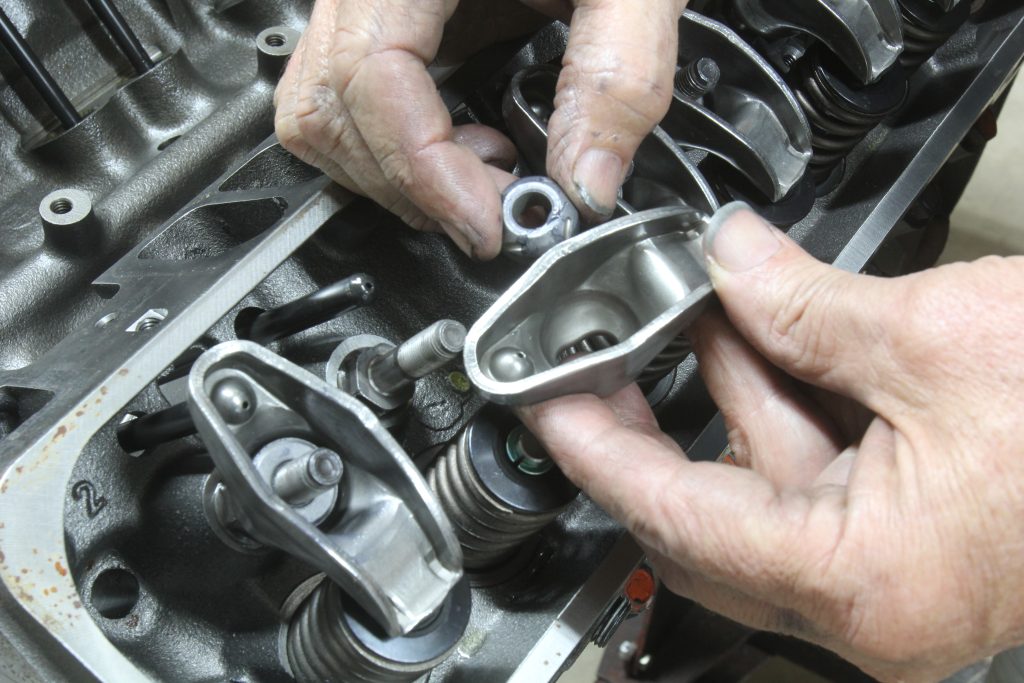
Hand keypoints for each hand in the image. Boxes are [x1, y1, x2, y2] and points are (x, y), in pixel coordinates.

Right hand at [274, 0, 686, 258]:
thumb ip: (619, 75)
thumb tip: (586, 184)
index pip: (368, 75)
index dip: (422, 169)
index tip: (487, 223)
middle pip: (327, 107)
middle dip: (411, 186)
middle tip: (494, 211)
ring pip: (319, 112)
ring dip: (394, 176)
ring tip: (482, 177)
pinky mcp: (382, 16)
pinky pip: (344, 98)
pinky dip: (393, 149)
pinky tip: (465, 146)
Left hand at [520, 205, 1023, 681]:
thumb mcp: (937, 338)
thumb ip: (805, 305)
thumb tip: (728, 262)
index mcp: (868, 582)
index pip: (678, 518)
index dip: (599, 452)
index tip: (548, 408)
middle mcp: (876, 602)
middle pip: (714, 510)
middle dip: (662, 416)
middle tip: (609, 352)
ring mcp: (900, 572)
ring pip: (768, 481)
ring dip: (733, 389)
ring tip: (703, 309)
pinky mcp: (923, 533)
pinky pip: (823, 471)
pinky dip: (790, 400)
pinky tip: (769, 334)